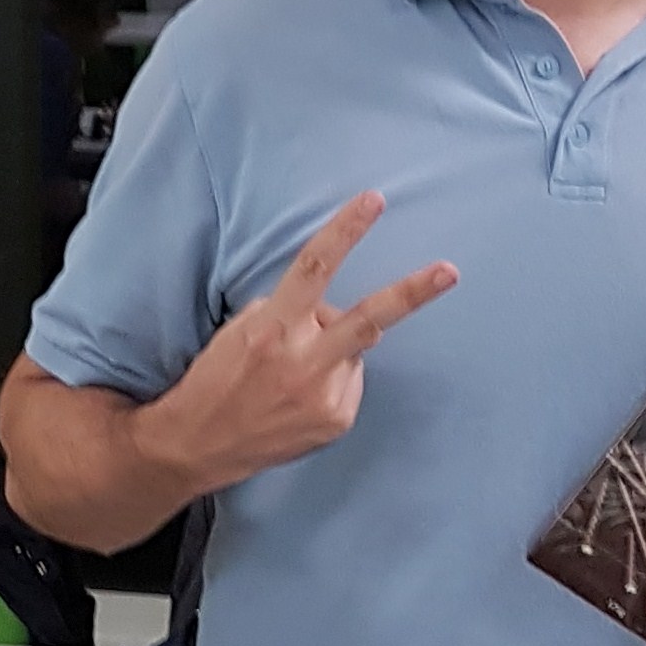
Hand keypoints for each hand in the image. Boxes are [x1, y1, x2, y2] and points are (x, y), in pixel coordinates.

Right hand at [138, 191, 456, 494]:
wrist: (195, 445)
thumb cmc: (218, 376)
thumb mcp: (242, 328)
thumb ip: (290, 310)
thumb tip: (332, 307)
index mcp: (273, 327)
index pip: (314, 267)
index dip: (345, 231)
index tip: (374, 200)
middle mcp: (302, 361)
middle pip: (368, 318)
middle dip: (414, 293)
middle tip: (450, 271)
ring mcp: (323, 396)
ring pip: (356, 349)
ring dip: (335, 349)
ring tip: (292, 376)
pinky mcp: (335, 421)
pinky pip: (350, 382)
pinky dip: (333, 380)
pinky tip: (298, 399)